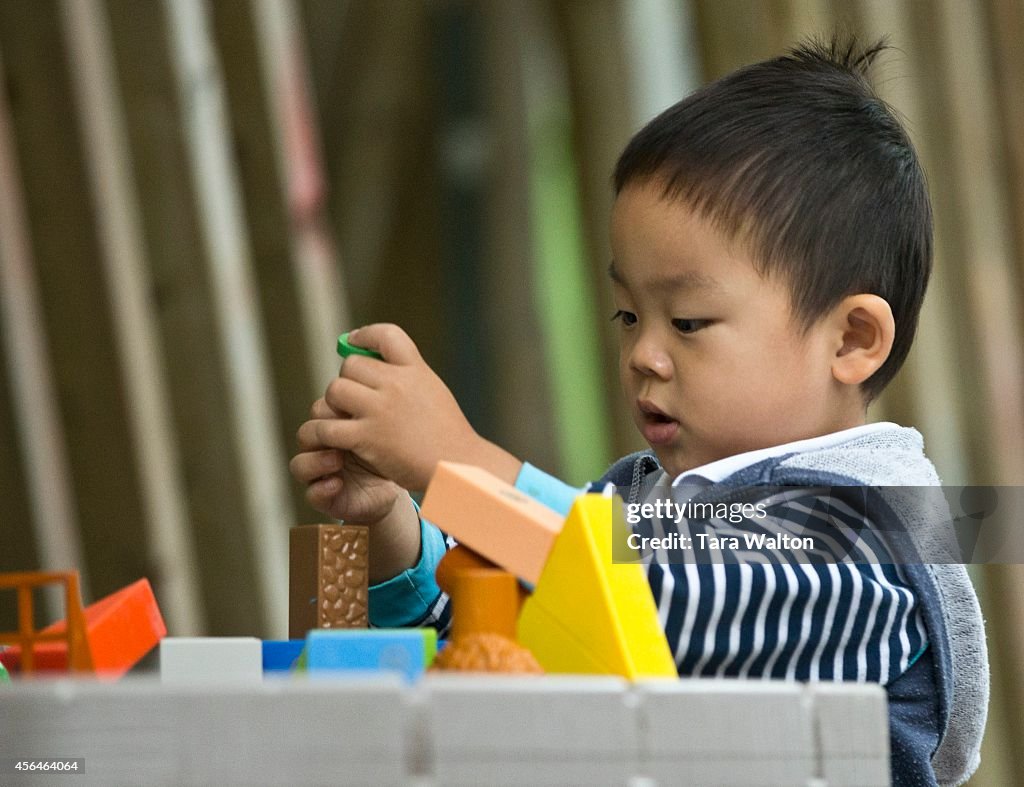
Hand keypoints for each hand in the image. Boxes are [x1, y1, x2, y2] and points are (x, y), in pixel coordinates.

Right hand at [290, 397, 402, 523]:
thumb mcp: (391, 423)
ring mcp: (323, 474)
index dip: (332, 406)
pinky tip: (337, 484)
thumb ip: (381, 403)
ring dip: (316, 460)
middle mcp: (326, 447)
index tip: (356, 405)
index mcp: (338, 425)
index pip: (321, 408)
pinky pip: (312, 494)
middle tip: (346, 430)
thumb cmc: (396, 447)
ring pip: (299, 464)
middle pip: (307, 432)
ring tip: (337, 459)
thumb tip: (387, 372)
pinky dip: (321, 489)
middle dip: (323, 430)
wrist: (405, 482)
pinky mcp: (327, 498)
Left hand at [299, 323, 520, 490]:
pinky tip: (333, 441)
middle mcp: (397, 384)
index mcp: (416, 370)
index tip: (353, 341)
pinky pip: (328, 427)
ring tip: (343, 419)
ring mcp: (380, 409)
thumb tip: (377, 368)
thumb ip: (408, 378)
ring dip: (333, 405)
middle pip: (351, 365)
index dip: (365, 335)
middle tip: (353, 400)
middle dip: (348, 381)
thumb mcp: (433, 392)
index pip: (387, 335)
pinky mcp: (367, 437)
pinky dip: (324, 433)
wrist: (456, 466)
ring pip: (335, 391)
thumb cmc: (447, 435)